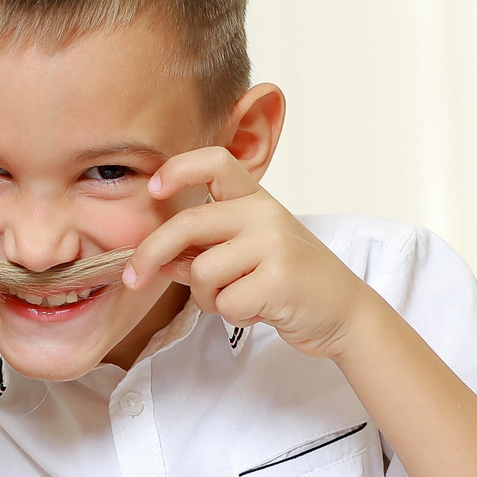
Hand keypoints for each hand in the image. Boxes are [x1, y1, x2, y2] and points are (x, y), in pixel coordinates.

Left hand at [123, 148, 379, 359]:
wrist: (344, 313)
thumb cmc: (288, 283)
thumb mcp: (246, 257)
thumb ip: (202, 251)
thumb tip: (151, 259)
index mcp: (256, 200)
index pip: (216, 161)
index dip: (178, 169)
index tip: (153, 189)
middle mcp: (265, 214)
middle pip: (188, 224)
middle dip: (150, 254)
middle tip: (132, 278)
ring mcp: (275, 244)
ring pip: (203, 271)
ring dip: (208, 297)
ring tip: (237, 298)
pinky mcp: (280, 279)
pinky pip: (225, 302)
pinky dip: (232, 314)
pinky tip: (258, 309)